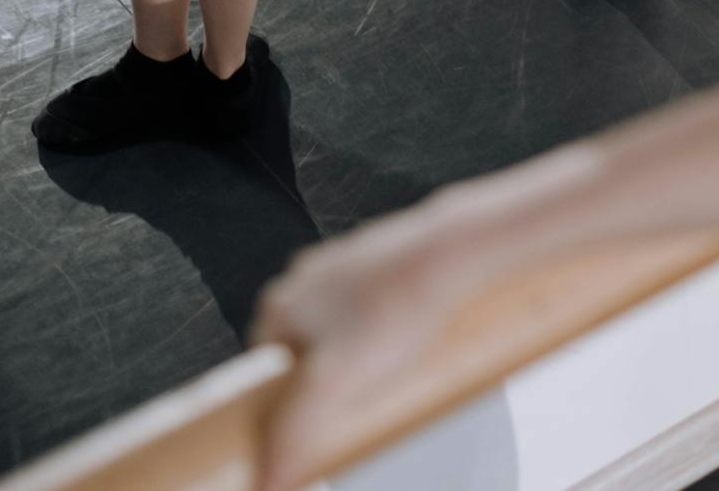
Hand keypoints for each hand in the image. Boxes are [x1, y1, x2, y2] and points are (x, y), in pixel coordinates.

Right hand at [250, 206, 475, 490]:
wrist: (454, 252)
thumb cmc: (395, 307)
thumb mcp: (331, 384)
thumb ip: (291, 434)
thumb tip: (264, 481)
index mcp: (277, 306)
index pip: (270, 376)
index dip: (296, 406)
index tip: (322, 422)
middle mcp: (306, 280)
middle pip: (311, 354)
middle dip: (334, 381)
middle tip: (365, 396)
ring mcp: (346, 267)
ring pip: (347, 330)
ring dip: (366, 355)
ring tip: (396, 368)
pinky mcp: (385, 262)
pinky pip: (379, 307)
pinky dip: (393, 326)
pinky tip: (415, 340)